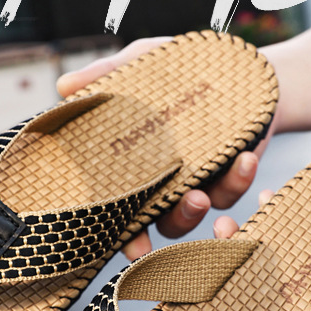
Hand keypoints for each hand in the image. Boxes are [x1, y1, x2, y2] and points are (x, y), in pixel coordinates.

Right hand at [56, 36, 270, 258]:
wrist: (232, 66)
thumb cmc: (176, 69)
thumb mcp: (144, 63)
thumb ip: (109, 74)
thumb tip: (64, 85)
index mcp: (133, 165)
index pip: (121, 209)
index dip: (125, 235)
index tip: (133, 247)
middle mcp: (162, 182)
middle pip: (162, 222)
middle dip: (173, 222)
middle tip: (184, 206)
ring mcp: (197, 182)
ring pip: (195, 213)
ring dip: (199, 209)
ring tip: (203, 194)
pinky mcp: (230, 176)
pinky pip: (233, 190)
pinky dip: (239, 179)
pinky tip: (246, 158)